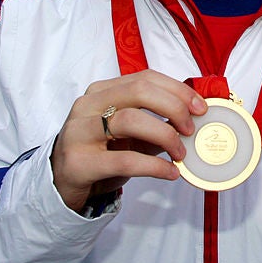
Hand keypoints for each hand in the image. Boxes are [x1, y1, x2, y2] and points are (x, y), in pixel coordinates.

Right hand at [50, 69, 207, 212]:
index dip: (177, 90)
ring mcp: (80, 132)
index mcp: (101, 91)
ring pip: (130, 120)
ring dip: (165, 136)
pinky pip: (125, 159)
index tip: (200, 107)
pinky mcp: (79, 162)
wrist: (61, 183)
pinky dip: (154, 166)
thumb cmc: (100, 153)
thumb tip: (193, 120)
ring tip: (180, 154)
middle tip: (191, 129)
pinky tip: (170, 173)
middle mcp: (88, 105)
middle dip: (174, 107)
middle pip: (139, 91)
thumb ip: (156, 123)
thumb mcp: (129, 134)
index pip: (145, 78)